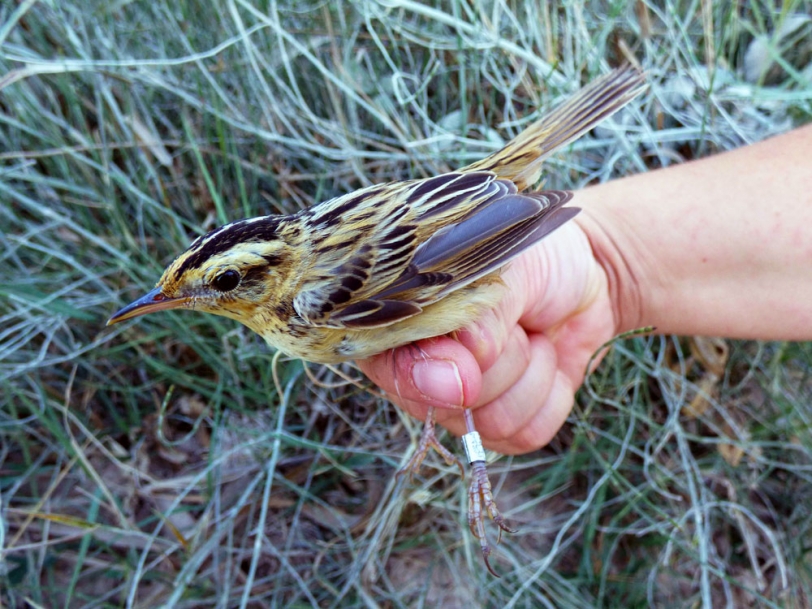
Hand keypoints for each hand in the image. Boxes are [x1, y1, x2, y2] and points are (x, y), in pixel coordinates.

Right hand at [357, 209, 621, 454]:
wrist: (582, 272)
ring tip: (531, 334)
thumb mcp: (500, 271)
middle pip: (445, 404)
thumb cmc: (529, 261)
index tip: (470, 354)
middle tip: (512, 320)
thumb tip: (457, 379)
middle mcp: (421, 373)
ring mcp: (461, 406)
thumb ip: (474, 319)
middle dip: (495, 361)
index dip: (422, 372)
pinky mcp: (507, 427)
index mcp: (401, 326)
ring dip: (528, 374)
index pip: (387, 368)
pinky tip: (546, 360)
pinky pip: (527, 435)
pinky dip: (550, 394)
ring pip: (490, 422)